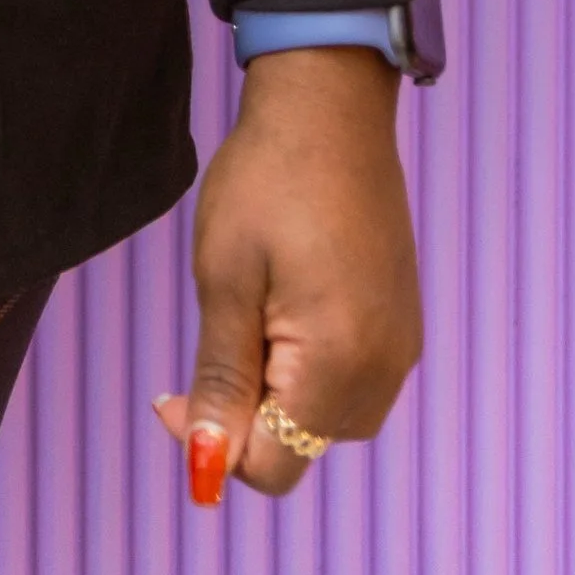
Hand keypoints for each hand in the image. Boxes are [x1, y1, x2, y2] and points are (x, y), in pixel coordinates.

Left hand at [150, 47, 421, 504]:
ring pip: (324, 420)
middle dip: (246, 415)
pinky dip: (308, 369)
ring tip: (252, 312)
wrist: (330, 107)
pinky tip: (284, 307)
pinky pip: (351, 382)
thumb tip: (206, 463)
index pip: (272, 466)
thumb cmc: (268, 182)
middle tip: (214, 333)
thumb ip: (222, 380)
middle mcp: (384, 370)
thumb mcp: (224, 280)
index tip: (172, 391)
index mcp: (340, 365)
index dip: (212, 444)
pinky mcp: (401, 324)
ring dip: (278, 391)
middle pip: (299, 448)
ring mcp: (400, 348)